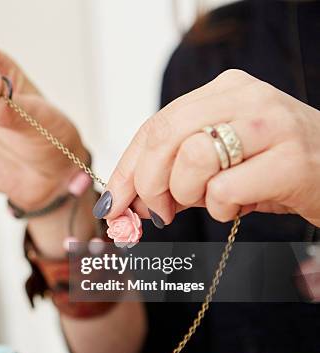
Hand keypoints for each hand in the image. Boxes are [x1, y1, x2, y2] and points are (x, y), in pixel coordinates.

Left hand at [101, 69, 319, 226]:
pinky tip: (240, 206)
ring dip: (189, 195)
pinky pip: (224, 188)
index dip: (127, 168)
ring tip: (213, 202)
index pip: (155, 125)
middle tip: (157, 212)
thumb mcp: (219, 160)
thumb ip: (173, 170)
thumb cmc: (273, 169)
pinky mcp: (291, 160)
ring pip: (191, 157)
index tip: (111, 202)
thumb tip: (122, 201)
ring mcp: (271, 124)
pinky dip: (221, 207)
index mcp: (223, 90)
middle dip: (147, 183)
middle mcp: (246, 97)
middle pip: (164, 135)